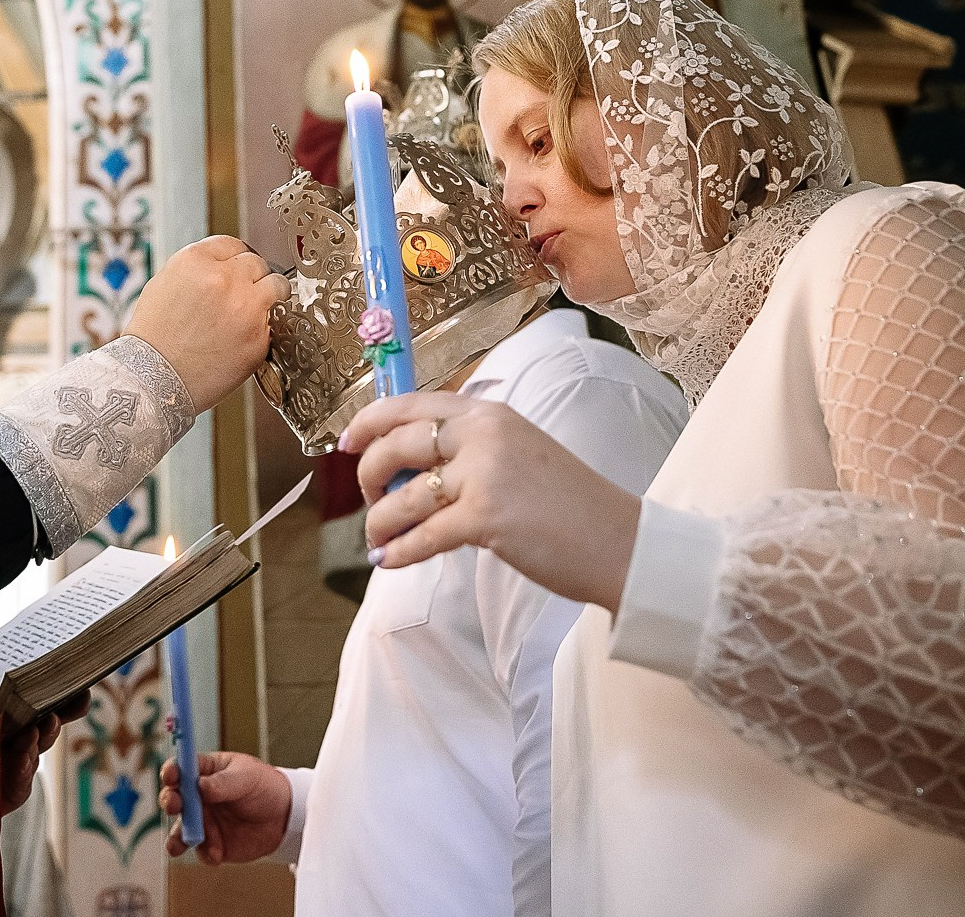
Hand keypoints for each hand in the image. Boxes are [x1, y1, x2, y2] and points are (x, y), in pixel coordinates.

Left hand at [0, 690, 85, 833]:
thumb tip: (5, 695)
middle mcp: (15, 740)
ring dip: (42, 737)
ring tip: (38, 728)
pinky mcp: (11, 791)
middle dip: (61, 713)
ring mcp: (15, 765)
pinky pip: (24, 779)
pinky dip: (25, 767)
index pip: (35, 703)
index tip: (77, 684)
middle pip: (47, 724)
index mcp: (5, 717)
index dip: (57, 695)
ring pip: (38, 749)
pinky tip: (22, 756)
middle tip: (65, 705)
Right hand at [124, 236, 289, 410]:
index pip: (231, 244)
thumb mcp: (163, 285)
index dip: (234, 258)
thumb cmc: (153, 339)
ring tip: (257, 308)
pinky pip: (274, 321)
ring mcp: (246, 308)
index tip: (236, 268)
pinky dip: (265, 326)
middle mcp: (224, 279)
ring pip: (277, 285)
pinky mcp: (259, 337)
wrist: (152, 380)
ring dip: (270, 293)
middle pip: (255, 263)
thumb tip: (221, 265)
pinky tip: (245, 335)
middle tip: (243, 294)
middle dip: (250, 276)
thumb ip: (197, 269)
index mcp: (196, 261)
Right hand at [158, 750, 293, 864]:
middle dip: (169, 801)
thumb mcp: (247, 777)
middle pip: (173, 798)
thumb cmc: (264, 787)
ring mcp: (203, 821)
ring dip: (176, 836)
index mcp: (205, 772)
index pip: (181, 768)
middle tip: (174, 805)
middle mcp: (198, 797)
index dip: (172, 771)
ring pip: (180, 830)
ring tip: (179, 843)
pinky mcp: (212, 843)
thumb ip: (222, 783)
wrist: (284, 818)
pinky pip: (201, 851)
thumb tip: (200, 786)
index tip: (171, 776)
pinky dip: (206, 852)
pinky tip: (217, 852)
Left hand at [341, 392, 640, 612]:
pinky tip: (390, 561)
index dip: (368, 422)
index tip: (346, 442)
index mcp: (489, 412)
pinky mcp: (487, 518)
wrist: (618, 540)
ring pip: (403, 496)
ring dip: (381, 522)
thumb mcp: (517, 451)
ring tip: (381, 539)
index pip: (410, 404)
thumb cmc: (567, 504)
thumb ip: (467, 448)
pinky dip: (399, 551)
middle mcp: (484, 433)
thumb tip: (403, 468)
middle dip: (369, 477)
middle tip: (373, 502)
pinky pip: (422, 535)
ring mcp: (485, 475)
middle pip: (394, 445)